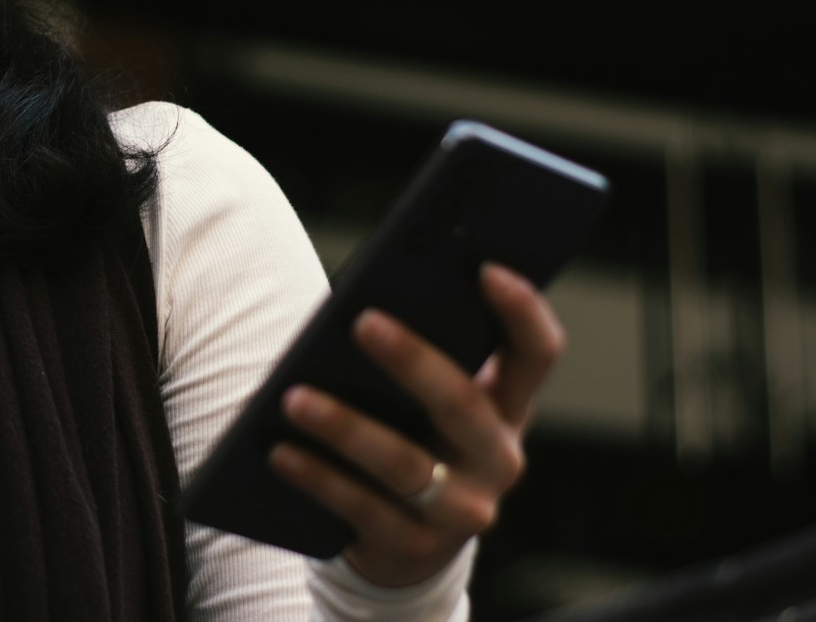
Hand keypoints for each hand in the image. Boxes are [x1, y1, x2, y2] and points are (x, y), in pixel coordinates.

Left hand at [267, 263, 564, 587]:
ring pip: (405, 464)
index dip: (522, 310)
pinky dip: (317, 477)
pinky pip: (360, 507)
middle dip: (413, 361)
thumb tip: (360, 308)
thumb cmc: (410, 438)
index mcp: (508, 407)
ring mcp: (462, 510)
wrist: (404, 545)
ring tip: (293, 398)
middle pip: (462, 404)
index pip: (537, 353)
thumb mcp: (426, 402)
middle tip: (362, 321)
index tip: (485, 268)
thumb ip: (418, 356)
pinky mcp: (414, 546)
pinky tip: (279, 451)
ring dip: (345, 427)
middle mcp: (499, 459)